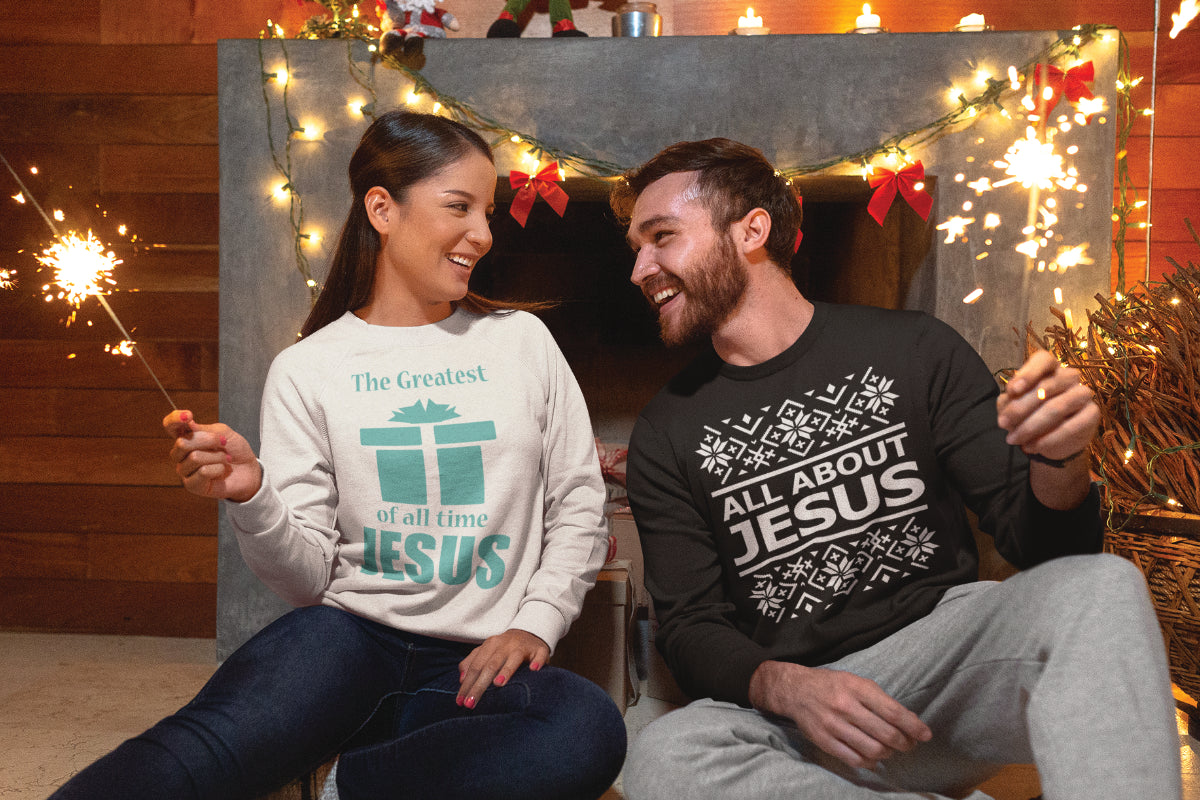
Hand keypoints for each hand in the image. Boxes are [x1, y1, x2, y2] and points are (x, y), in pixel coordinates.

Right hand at [164, 410, 261, 502]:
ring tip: (225, 459)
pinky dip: (218, 468)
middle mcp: (181, 454)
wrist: (249, 469)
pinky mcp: (192, 485)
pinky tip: (221, 470)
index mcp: (186, 437)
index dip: (174, 419)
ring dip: (217, 456)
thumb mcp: (223, 433)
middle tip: (224, 442)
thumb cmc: (234, 450)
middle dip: (208, 440)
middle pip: (182, 443)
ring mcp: (185, 470)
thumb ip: (204, 429)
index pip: (170, 426)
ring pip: (194, 457)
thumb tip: (188, 426)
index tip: (189, 416)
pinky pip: (202, 472)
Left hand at [456, 629, 549, 709]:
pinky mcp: (540, 650)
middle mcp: (506, 644)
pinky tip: (534, 670)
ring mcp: (523, 646)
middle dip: (480, 685)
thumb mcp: (487, 651)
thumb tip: (461, 678)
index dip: (467, 684)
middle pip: (491, 665)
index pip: (476, 666)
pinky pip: (539, 656)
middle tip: (471, 703)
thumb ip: (472, 662)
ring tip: (498, 684)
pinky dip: (537, 662)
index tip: (460, 701)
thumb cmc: (504, 648)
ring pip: (513, 658)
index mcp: (491, 644)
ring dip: (506, 670)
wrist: (529, 632)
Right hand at [748, 661, 931, 769]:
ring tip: (889, 750)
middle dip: (904, 743)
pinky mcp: (824, 741)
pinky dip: (869, 761)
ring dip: (888, 753)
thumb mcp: (856, 682)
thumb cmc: (831, 685)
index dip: (913, 726)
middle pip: (886, 734)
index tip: (926, 735)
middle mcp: (846, 707)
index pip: (893, 712)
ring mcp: (834, 726)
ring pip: (873, 749)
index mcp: (857, 688)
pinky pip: (854, 759)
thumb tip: (909, 721)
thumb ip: (880, 700)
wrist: (795, 690)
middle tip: (909, 744)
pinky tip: (873, 757)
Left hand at [997, 349, 1098, 462]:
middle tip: (1002, 424)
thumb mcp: (1014, 407)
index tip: (1012, 391)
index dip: (1028, 373)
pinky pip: (1070, 427)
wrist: (1051, 441)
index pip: (1043, 360)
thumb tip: (1008, 399)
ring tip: (1013, 439)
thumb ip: (1009, 400)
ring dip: (1030, 426)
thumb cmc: (1030, 415)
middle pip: (1045, 387)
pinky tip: (1031, 446)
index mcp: (1050, 368)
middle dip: (1020, 408)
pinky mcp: (1092, 414)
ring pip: (1056, 407)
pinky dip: (1047, 439)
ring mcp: (1083, 394)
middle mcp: (1069, 377)